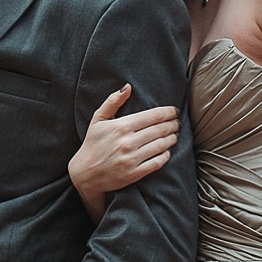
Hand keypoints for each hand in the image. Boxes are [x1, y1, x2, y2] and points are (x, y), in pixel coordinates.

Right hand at [68, 85, 179, 221]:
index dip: (167, 113)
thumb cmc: (92, 144)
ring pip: (161, 146)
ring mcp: (132, 159)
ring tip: (175, 135)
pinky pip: (157, 162)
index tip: (174, 111)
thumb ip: (112, 102)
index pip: (152, 116)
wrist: (84, 174)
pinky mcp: (134, 174)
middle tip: (177, 123)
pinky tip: (167, 151)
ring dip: (172, 139)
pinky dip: (166, 155)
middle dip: (172, 125)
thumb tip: (128, 87)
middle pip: (160, 130)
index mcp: (121, 126)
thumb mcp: (98, 119)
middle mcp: (128, 142)